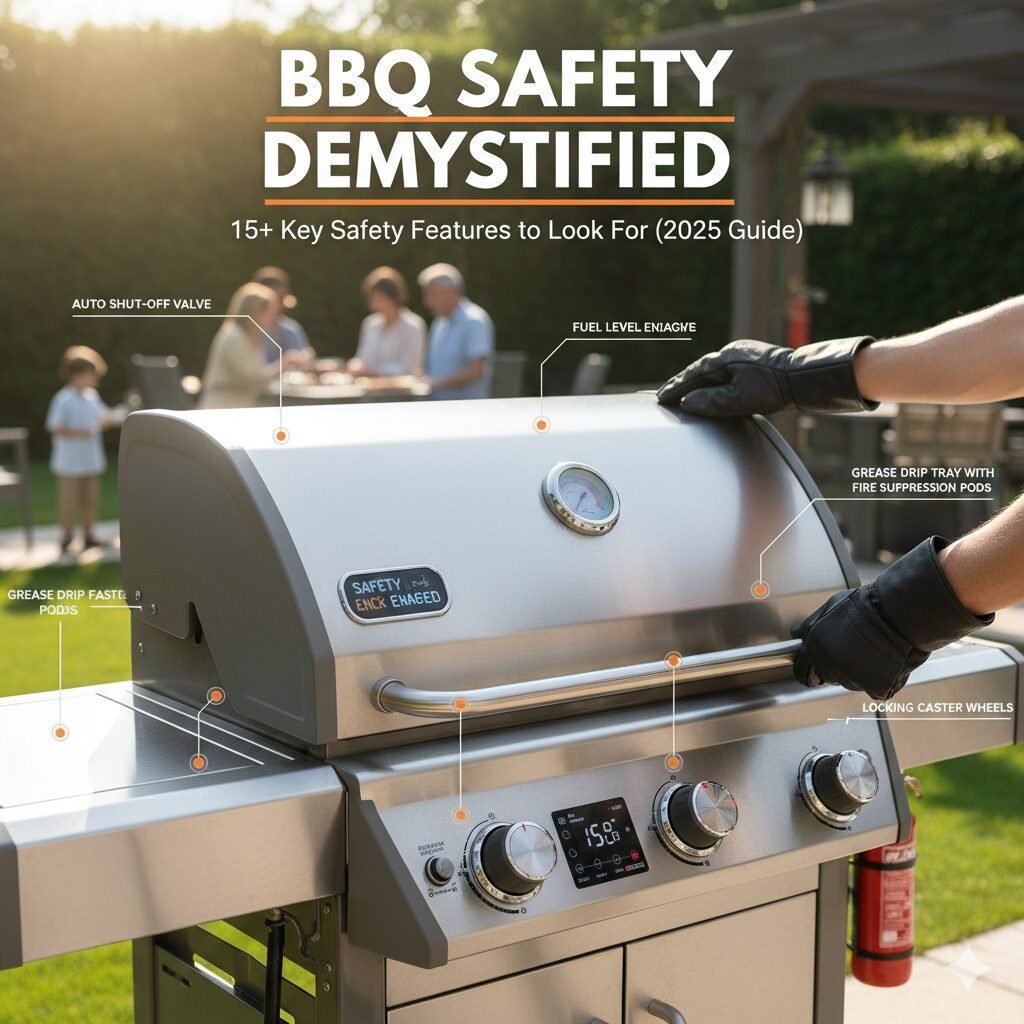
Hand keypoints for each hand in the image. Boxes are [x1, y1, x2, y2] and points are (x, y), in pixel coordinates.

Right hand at [657, 336, 876, 416]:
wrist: (805, 378)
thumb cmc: (774, 388)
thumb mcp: (739, 399)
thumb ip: (711, 401)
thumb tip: (687, 402)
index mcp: (725, 359)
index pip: (692, 375)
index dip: (675, 388)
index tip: (661, 397)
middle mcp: (733, 353)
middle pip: (701, 370)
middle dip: (683, 384)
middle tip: (667, 395)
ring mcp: (745, 356)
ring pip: (715, 370)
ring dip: (699, 382)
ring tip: (686, 392)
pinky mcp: (756, 362)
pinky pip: (727, 371)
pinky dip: (715, 381)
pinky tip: (715, 387)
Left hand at [793, 538, 992, 699]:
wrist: (901, 611)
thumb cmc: (869, 604)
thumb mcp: (830, 606)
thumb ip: (810, 625)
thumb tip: (797, 635)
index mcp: (816, 646)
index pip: (802, 672)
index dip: (809, 670)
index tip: (814, 670)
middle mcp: (830, 664)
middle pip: (827, 677)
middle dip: (835, 667)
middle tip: (853, 650)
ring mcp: (852, 677)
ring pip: (850, 683)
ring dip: (857, 672)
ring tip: (871, 651)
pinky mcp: (874, 687)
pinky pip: (874, 690)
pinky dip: (880, 681)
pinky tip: (884, 662)